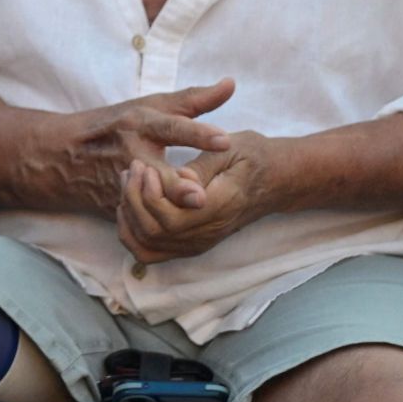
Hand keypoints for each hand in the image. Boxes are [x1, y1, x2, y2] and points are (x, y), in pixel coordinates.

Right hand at [51, 79, 234, 215]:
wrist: (66, 154)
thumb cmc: (118, 125)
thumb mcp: (151, 107)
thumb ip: (194, 99)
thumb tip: (231, 84)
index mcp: (141, 124)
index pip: (172, 127)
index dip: (198, 134)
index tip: (225, 141)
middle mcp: (131, 152)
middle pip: (159, 173)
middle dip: (180, 187)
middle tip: (201, 198)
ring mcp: (121, 181)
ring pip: (149, 201)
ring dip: (170, 207)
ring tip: (195, 210)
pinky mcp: (116, 203)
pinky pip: (140, 217)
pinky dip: (159, 222)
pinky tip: (182, 227)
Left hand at [117, 131, 278, 263]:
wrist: (274, 179)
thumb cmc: (251, 157)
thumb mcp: (229, 150)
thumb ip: (202, 168)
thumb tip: (180, 180)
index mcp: (217, 208)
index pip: (172, 218)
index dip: (149, 195)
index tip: (146, 166)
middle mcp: (207, 233)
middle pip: (154, 232)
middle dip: (134, 199)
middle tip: (134, 168)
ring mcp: (197, 242)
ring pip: (147, 244)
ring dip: (129, 213)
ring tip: (130, 181)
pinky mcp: (189, 243)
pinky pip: (150, 252)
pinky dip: (131, 234)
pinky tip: (128, 207)